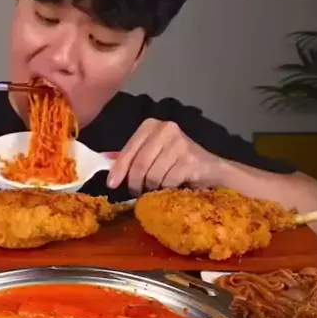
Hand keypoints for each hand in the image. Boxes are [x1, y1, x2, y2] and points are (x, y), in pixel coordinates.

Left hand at [107, 118, 221, 194]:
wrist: (212, 171)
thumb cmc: (177, 163)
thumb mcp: (151, 155)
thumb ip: (130, 156)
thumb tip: (104, 159)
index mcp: (151, 125)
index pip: (129, 150)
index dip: (119, 169)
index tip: (111, 185)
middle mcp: (165, 128)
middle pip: (139, 165)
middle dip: (135, 183)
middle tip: (137, 192)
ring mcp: (179, 142)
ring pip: (152, 175)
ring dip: (152, 188)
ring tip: (158, 188)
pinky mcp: (190, 159)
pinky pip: (167, 181)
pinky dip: (167, 189)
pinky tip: (173, 187)